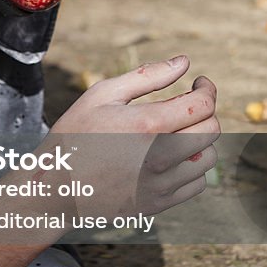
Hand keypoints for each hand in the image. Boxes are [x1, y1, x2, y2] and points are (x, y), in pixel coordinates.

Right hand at [49, 55, 219, 217]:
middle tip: (188, 105)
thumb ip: (147, 76)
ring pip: (208, 158)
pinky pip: (196, 185)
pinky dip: (192, 168)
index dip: (207, 89)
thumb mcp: (102, 96)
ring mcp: (161, 185)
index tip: (199, 83)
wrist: (54, 188)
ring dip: (200, 141)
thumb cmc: (74, 135)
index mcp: (147, 125)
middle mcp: (160, 157)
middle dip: (205, 111)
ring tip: (177, 132)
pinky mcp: (158, 204)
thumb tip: (184, 62)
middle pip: (212, 130)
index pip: (203, 105)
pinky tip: (172, 157)